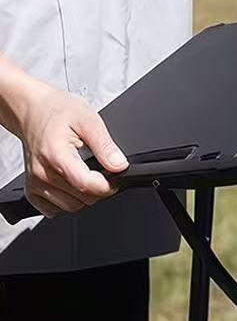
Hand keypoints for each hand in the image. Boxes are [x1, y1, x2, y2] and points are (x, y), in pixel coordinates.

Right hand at [10, 76, 127, 217]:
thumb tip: (119, 165)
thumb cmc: (57, 111)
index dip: (107, 186)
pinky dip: (65, 201)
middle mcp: (42, 173)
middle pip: (81, 199)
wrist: (32, 111)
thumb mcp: (88, 119)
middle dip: (97, 189)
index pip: (86, 185)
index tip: (115, 178)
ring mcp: (35, 183)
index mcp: (56, 155)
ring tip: (84, 173)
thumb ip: (105, 145)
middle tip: (100, 170)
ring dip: (83, 196)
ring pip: (70, 207)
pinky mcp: (31, 189)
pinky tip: (70, 183)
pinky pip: (53, 209)